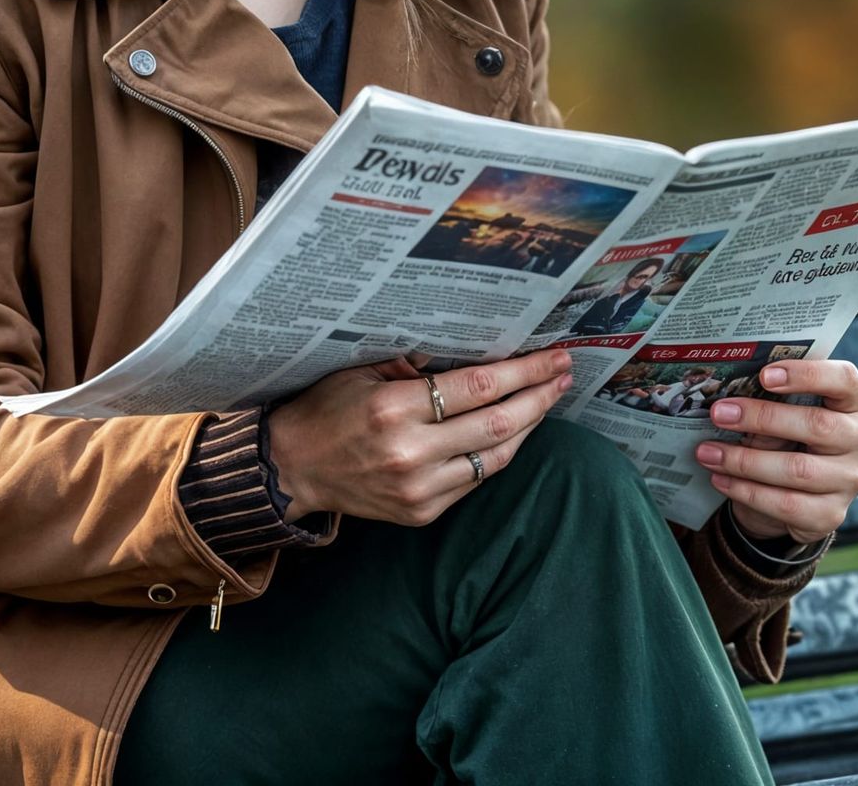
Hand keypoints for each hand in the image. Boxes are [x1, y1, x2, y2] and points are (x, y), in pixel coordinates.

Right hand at [266, 346, 574, 525]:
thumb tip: (469, 345)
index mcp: (393, 408)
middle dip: (540, 395)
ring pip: (496, 457)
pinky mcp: (422, 513)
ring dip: (529, 426)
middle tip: (564, 372)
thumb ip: (411, 362)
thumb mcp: (361, 371)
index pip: (477, 387)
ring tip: (549, 399)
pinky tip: (513, 431)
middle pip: (498, 423)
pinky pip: (475, 480)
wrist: (293, 468)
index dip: (523, 371)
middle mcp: (411, 452)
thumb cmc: (325, 408)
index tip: (551, 356)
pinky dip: (499, 453)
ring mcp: (419, 488)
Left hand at [696, 360, 857, 545]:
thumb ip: (769, 397)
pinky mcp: (832, 514)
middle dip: (761, 418)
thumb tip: (727, 399)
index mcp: (854, 401)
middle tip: (719, 413)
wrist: (799, 487)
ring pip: (798, 470)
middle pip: (817, 425)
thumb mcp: (785, 408)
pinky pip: (787, 505)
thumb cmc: (790, 430)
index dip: (806, 374)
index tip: (764, 375)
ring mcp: (851, 480)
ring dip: (745, 461)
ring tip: (707, 452)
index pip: (843, 379)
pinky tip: (721, 479)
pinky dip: (748, 492)